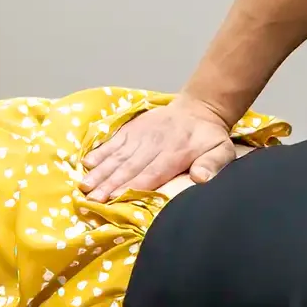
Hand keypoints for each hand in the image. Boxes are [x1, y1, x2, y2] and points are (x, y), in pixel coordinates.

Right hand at [83, 98, 237, 199]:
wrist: (199, 108)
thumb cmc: (209, 136)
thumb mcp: (222, 150)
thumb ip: (212, 164)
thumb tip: (201, 178)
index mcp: (175, 153)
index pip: (151, 173)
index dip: (132, 185)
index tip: (115, 197)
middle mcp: (154, 144)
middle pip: (129, 167)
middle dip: (109, 184)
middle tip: (93, 198)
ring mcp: (141, 135)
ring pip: (118, 156)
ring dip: (100, 171)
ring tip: (85, 185)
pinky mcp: (133, 129)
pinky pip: (114, 142)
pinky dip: (100, 152)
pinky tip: (87, 164)